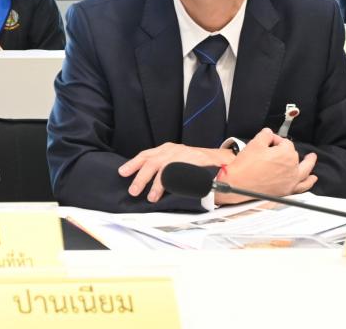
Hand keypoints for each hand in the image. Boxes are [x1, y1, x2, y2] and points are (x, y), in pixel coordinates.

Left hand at [118, 142, 234, 202]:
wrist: (222, 161)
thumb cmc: (197, 164)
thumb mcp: (177, 160)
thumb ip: (163, 166)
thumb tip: (144, 180)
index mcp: (168, 149)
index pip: (146, 155)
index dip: (133, 163)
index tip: (122, 172)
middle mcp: (174, 151)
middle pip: (151, 161)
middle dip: (140, 176)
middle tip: (133, 190)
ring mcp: (184, 156)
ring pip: (164, 169)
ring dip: (156, 184)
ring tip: (151, 197)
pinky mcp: (194, 164)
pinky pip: (180, 174)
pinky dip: (171, 184)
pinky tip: (167, 191)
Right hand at [215, 128, 316, 204]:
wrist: (239, 185)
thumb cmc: (246, 166)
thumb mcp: (254, 144)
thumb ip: (265, 135)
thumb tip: (269, 133)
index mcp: (286, 153)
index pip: (284, 142)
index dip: (275, 139)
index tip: (266, 140)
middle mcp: (292, 167)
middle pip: (293, 154)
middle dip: (285, 149)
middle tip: (273, 148)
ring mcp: (291, 180)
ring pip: (304, 169)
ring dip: (309, 163)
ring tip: (312, 158)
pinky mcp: (287, 190)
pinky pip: (303, 186)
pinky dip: (309, 182)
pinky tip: (312, 179)